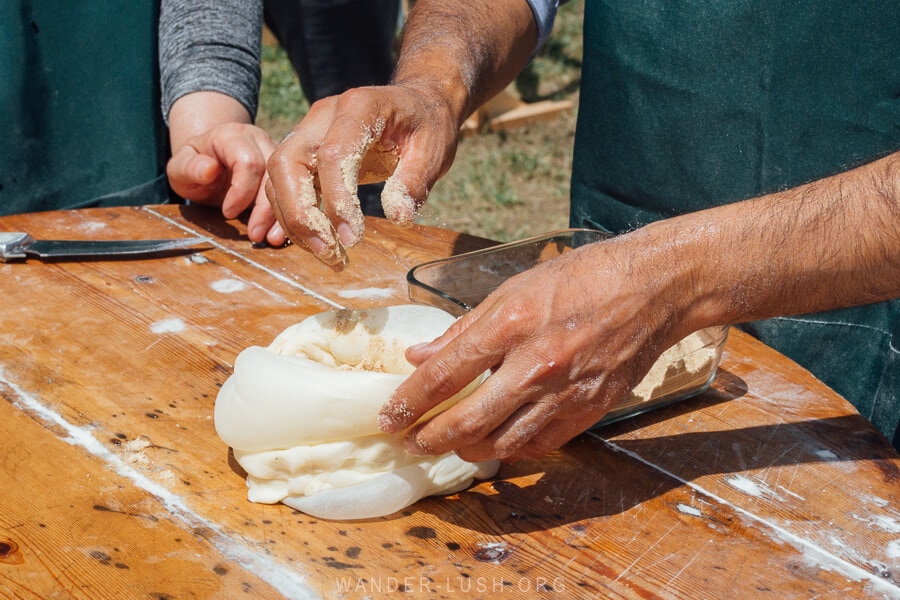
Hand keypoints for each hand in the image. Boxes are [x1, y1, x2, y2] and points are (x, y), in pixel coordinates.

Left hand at [167, 122, 285, 245]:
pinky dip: (288, 215)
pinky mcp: (286, 170)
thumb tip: (209, 169)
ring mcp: (275, 154)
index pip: (248, 161)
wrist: (210, 164)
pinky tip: (282, 233)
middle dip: (265, 209)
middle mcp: (259, 140)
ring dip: (281, 215)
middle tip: (254, 235)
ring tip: (272, 238)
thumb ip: (188, 168)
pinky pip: (294, 192)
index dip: (241, 191)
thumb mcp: (180, 169)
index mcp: (232, 136)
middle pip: (273, 174)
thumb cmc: (194, 167)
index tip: (227, 213)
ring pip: (289, 183)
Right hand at [265, 84, 460, 268]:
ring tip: (329, 255)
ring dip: (295, 222)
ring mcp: (309, 132)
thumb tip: (397, 217)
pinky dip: (295, 217)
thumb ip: (414, 182)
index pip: (334, 154)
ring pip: (279, 177)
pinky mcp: (306, 153)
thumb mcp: (433, 151)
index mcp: (359, 107)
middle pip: (287, 163)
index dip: (337, 200)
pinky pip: (285, 185)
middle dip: (300, 215)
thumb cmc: (426, 126)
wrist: (416, 105)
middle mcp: (323, 116)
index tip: (352, 239)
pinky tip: (318, 242)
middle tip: (330, 252)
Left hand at [378, 232, 692, 462]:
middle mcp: (536, 365)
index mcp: (511, 324)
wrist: (652, 289)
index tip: (388, 417)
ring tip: (447, 443)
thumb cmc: (582, 278)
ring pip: (501, 444)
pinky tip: (492, 442)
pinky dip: (508, 450)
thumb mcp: (513, 289)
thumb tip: (420, 356)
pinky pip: (538, 446)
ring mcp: (565, 393)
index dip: (408, 403)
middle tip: (409, 441)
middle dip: (429, 439)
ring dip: (465, 450)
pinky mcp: (588, 411)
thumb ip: (463, 329)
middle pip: (467, 422)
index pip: (443, 376)